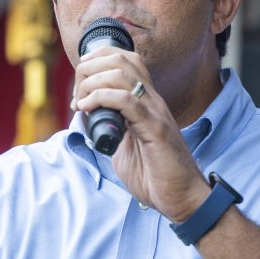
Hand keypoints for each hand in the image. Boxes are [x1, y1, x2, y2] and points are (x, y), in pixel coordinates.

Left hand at [73, 47, 209, 221]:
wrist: (183, 199)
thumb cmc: (157, 177)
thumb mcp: (126, 147)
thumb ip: (113, 130)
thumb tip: (92, 122)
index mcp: (147, 103)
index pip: (126, 60)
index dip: (98, 60)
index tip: (80, 83)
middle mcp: (152, 101)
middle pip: (122, 59)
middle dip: (90, 68)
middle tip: (77, 93)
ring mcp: (155, 112)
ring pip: (122, 74)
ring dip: (92, 82)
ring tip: (80, 102)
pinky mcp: (155, 129)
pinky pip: (127, 100)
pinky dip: (101, 98)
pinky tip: (87, 109)